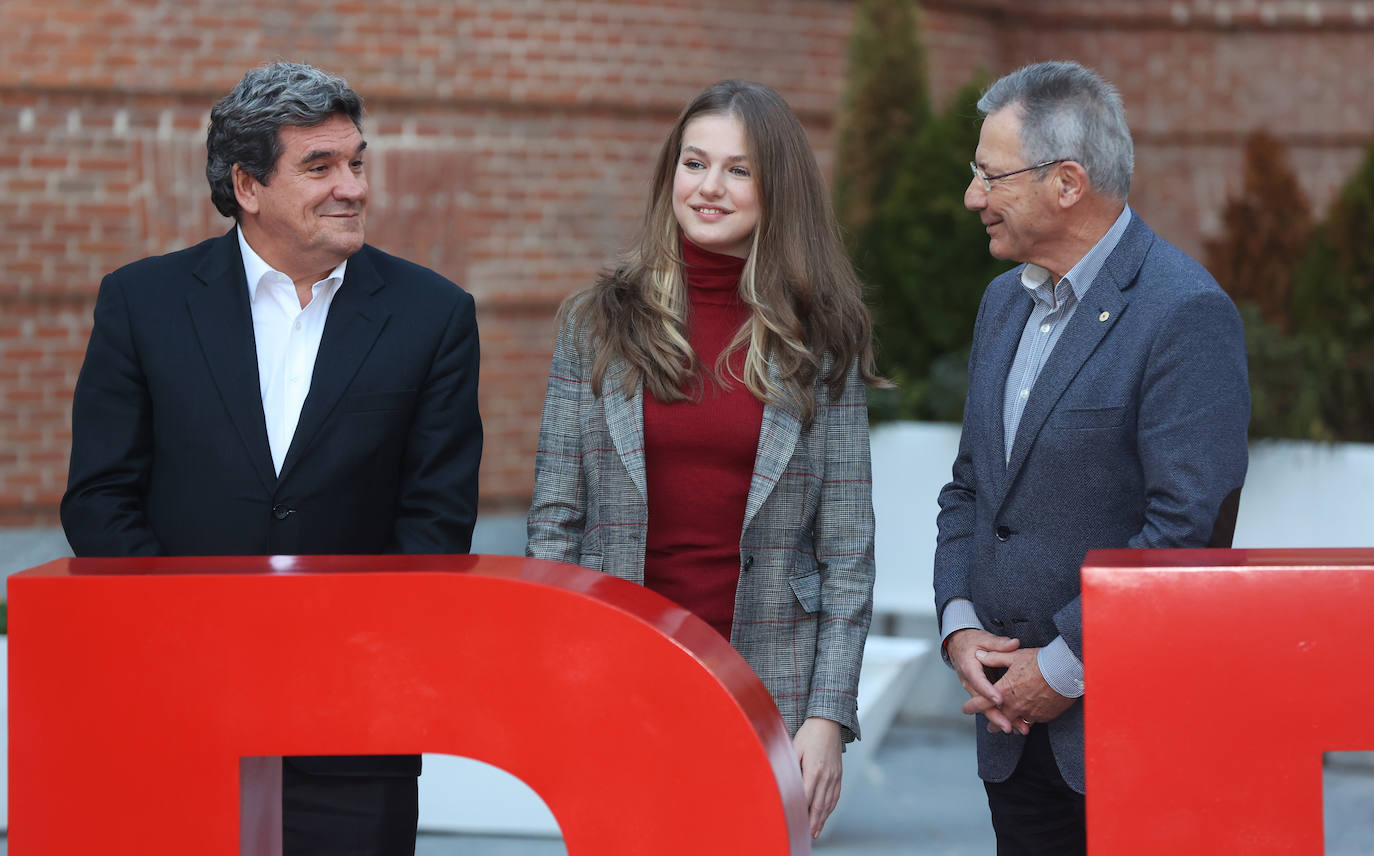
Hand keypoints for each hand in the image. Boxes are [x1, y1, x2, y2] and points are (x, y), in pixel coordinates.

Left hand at [793, 717, 842, 838]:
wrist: (829, 723)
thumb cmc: (809, 734)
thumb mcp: (794, 747)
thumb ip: (791, 765)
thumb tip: (785, 781)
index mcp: (814, 769)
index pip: (806, 796)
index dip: (801, 810)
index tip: (796, 821)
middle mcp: (826, 775)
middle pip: (819, 804)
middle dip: (813, 821)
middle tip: (808, 834)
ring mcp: (835, 776)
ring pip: (829, 802)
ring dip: (822, 818)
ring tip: (817, 831)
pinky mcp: (839, 774)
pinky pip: (836, 795)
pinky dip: (830, 807)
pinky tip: (826, 815)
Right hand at [946, 628, 1020, 733]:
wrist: (957, 645)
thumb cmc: (971, 642)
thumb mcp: (983, 638)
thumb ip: (999, 643)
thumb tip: (1014, 644)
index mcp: (969, 667)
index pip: (978, 681)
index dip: (988, 691)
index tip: (1000, 700)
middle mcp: (969, 682)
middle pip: (980, 702)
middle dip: (995, 715)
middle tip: (1008, 726)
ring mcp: (973, 689)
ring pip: (984, 707)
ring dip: (999, 719)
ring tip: (1016, 729)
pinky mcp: (978, 693)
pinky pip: (987, 706)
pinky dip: (1000, 716)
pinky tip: (1014, 724)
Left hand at [972, 647, 1075, 733]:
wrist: (1065, 671)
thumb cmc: (1040, 662)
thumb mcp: (1014, 656)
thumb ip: (995, 657)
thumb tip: (979, 655)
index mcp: (1005, 690)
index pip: (982, 703)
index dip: (972, 707)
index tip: (965, 709)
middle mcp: (1015, 705)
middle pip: (999, 719)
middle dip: (993, 723)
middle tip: (990, 727)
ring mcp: (1030, 712)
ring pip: (1016, 723)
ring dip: (1011, 725)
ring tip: (1009, 728)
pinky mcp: (1044, 716)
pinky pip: (1032, 721)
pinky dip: (1028, 720)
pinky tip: (1028, 719)